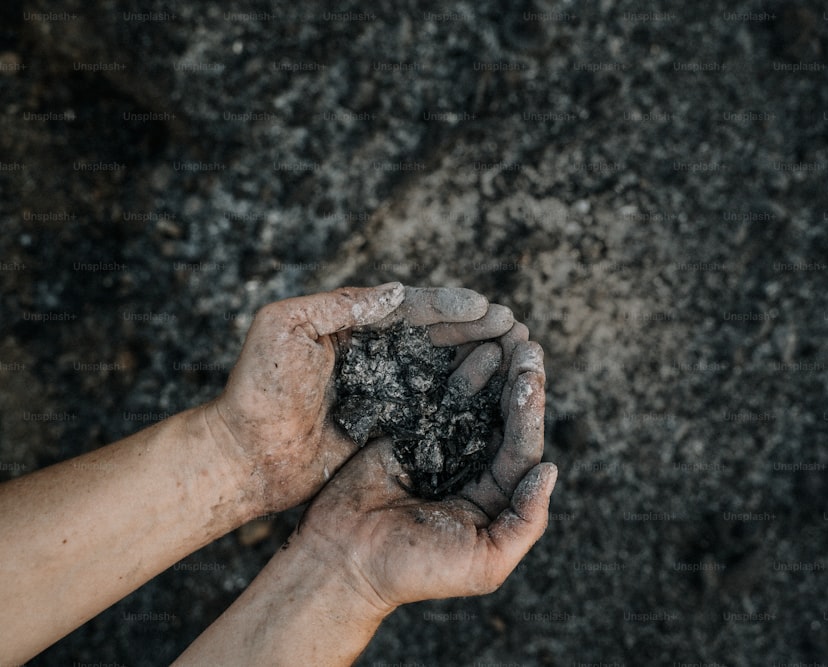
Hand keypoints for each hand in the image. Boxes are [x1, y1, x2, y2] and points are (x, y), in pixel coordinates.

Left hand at [207, 283, 514, 514]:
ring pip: (440, 369)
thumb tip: (396, 293)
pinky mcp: (387, 426)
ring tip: (515, 351)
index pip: (407, 309)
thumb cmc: (256, 388)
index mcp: (350, 325)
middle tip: (514, 325)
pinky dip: (464, 397)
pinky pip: (432, 407)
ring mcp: (382, 390)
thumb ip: (337, 305)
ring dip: (477, 359)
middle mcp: (372, 354)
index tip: (482, 308)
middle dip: (475, 329)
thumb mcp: (284, 327)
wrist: (245, 455)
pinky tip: (493, 393)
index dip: (446, 306)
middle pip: (433, 336)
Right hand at [294, 326, 555, 612]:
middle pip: (504, 416)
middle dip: (518, 379)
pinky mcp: (408, 432)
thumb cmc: (415, 570)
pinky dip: (452, 370)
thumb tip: (550, 470)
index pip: (522, 447)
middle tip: (527, 342)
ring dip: (492, 366)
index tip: (531, 375)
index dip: (530, 411)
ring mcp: (440, 447)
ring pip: (474, 399)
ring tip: (506, 331)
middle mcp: (473, 468)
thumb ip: (526, 522)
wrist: (344, 561)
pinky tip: (466, 343)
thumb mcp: (485, 563)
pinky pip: (435, 395)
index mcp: (496, 497)